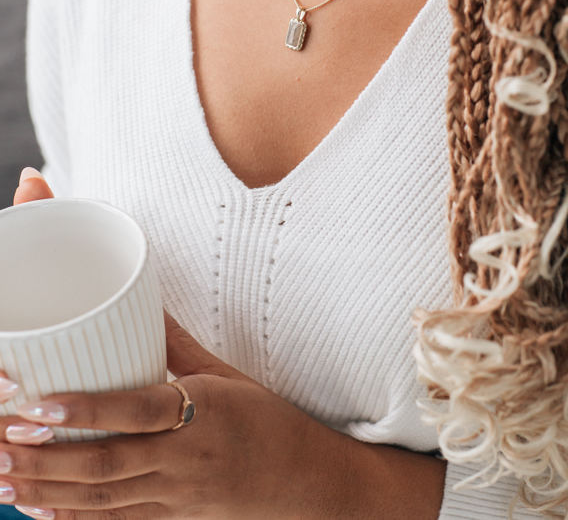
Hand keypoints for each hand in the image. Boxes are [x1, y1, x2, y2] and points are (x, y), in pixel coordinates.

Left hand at [0, 170, 353, 519]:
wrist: (304, 480)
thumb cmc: (266, 420)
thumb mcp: (227, 374)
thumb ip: (178, 343)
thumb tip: (140, 302)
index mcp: (202, 413)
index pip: (137, 412)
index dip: (86, 413)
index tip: (38, 407)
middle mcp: (186, 459)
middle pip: (108, 465)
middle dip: (46, 460)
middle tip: (0, 446)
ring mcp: (176, 496)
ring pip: (102, 500)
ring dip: (48, 491)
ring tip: (3, 480)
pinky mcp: (172, 518)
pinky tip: (39, 510)